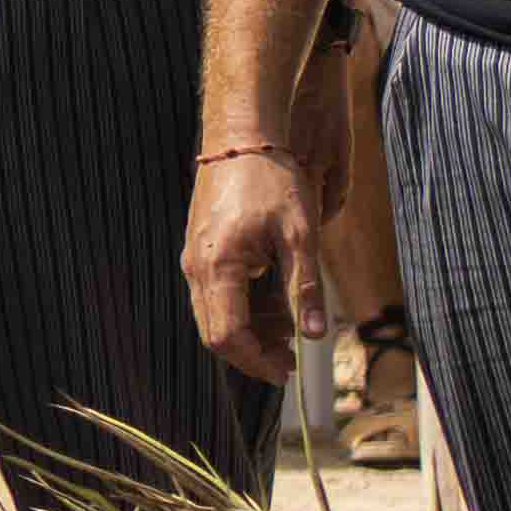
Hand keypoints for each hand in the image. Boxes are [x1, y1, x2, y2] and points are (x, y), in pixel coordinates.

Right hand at [184, 135, 323, 381]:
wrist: (241, 138)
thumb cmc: (273, 181)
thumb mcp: (300, 236)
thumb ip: (304, 288)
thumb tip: (316, 335)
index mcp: (218, 267)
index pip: (228, 336)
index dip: (256, 361)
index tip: (287, 372)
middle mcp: (197, 268)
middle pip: (215, 332)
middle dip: (253, 352)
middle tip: (292, 359)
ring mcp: (195, 258)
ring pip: (215, 315)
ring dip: (251, 331)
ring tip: (291, 328)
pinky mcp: (201, 249)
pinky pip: (217, 294)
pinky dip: (244, 308)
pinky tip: (275, 301)